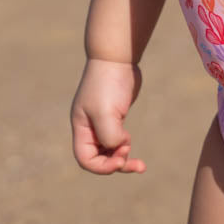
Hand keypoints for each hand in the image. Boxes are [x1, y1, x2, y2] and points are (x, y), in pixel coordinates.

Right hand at [70, 58, 145, 174]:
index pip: (85, 158)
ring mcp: (102, 121)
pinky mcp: (115, 115)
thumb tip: (119, 147)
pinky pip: (118, 138)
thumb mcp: (106, 112)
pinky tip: (130, 142)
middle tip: (135, 164)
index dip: (102, 166)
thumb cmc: (107, 83)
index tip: (120, 159)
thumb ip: (110, 135)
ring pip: (110, 149)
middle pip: (99, 157)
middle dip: (116, 164)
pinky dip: (125, 145)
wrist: (117, 58)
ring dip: (123, 158)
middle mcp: (90, 127)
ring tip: (140, 164)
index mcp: (82, 128)